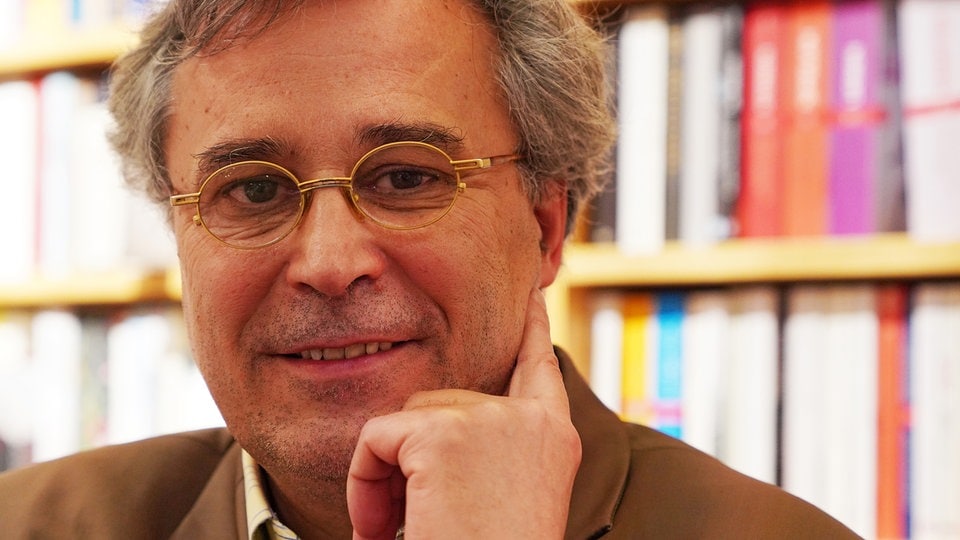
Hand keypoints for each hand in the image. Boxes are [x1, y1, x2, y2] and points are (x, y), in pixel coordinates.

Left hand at [347, 288, 581, 538]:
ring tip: (403, 531)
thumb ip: (488, 448)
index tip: (533, 289)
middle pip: (442, 401)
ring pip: (406, 420)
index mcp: (552, 438)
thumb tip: (430, 422)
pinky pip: (376, 438)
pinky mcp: (444, 433)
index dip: (530, 327)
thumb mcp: (506, 496)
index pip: (538, 365)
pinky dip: (363, 484)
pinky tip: (384, 529)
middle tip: (411, 522)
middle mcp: (530, 419)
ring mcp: (491, 420)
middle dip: (412, 457)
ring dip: (387, 476)